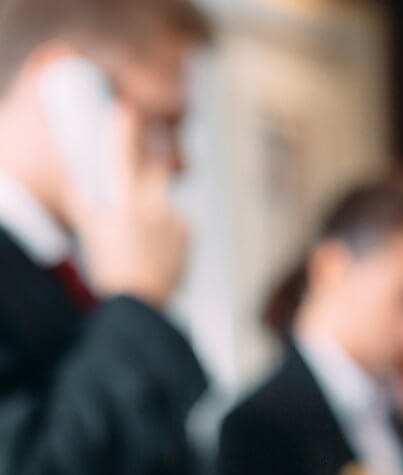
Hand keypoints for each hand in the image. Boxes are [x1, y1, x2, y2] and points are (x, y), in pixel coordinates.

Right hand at [66, 104, 188, 308]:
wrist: (141, 300)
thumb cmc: (111, 267)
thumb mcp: (90, 232)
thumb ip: (83, 202)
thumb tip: (77, 183)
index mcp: (124, 201)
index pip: (123, 155)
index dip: (125, 129)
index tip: (127, 110)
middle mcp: (153, 206)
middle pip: (157, 170)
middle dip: (150, 168)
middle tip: (140, 188)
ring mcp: (174, 219)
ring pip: (165, 203)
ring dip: (157, 213)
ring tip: (145, 241)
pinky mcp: (189, 234)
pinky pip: (179, 224)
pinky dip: (170, 232)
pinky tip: (159, 250)